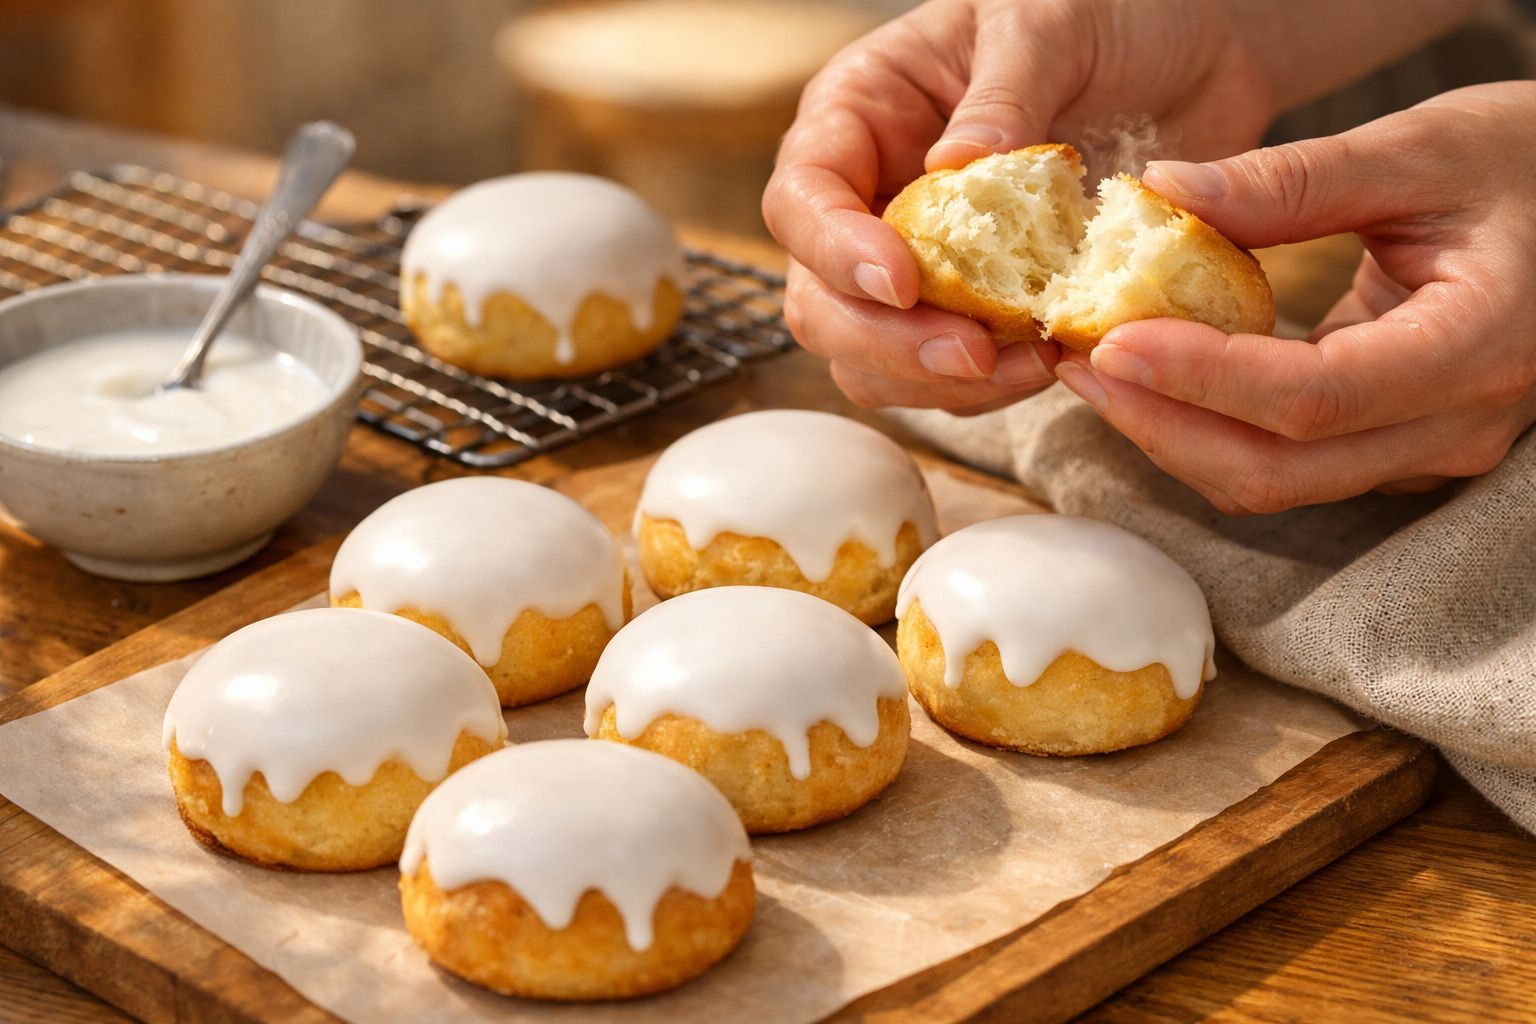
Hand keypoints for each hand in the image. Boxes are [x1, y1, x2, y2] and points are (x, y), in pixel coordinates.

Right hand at [763, 0, 1278, 412]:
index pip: (804, 200)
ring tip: (1030, 363)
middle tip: (971, 352)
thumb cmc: (1104, 16)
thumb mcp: (1048, 22)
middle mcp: (868, 200)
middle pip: (820, 301)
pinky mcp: (970, 310)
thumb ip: (1004, 91)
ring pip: (870, 358)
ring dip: (936, 381)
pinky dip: (987, 389)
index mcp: (858, 117)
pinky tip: (1048, 362)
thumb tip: (955, 167)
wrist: (1189, 60)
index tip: (902, 281)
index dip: (836, 250)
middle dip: (887, 340)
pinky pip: (944, 377)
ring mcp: (914, 265)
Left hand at [1055, 82, 1535, 514]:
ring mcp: (1426, 449)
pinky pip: (1285, 463)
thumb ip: (1294, 179)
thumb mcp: (1424, 148)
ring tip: (1092, 367)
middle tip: (1075, 362)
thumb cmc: (1530, 165)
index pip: (1314, 398)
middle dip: (1159, 424)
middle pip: (1278, 469)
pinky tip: (1153, 377)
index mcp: (1477, 347)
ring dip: (1171, 434)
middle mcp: (1454, 425)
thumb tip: (1162, 191)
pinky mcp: (1394, 446)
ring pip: (1273, 482)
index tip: (1111, 341)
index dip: (1202, 380)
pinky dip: (1206, 429)